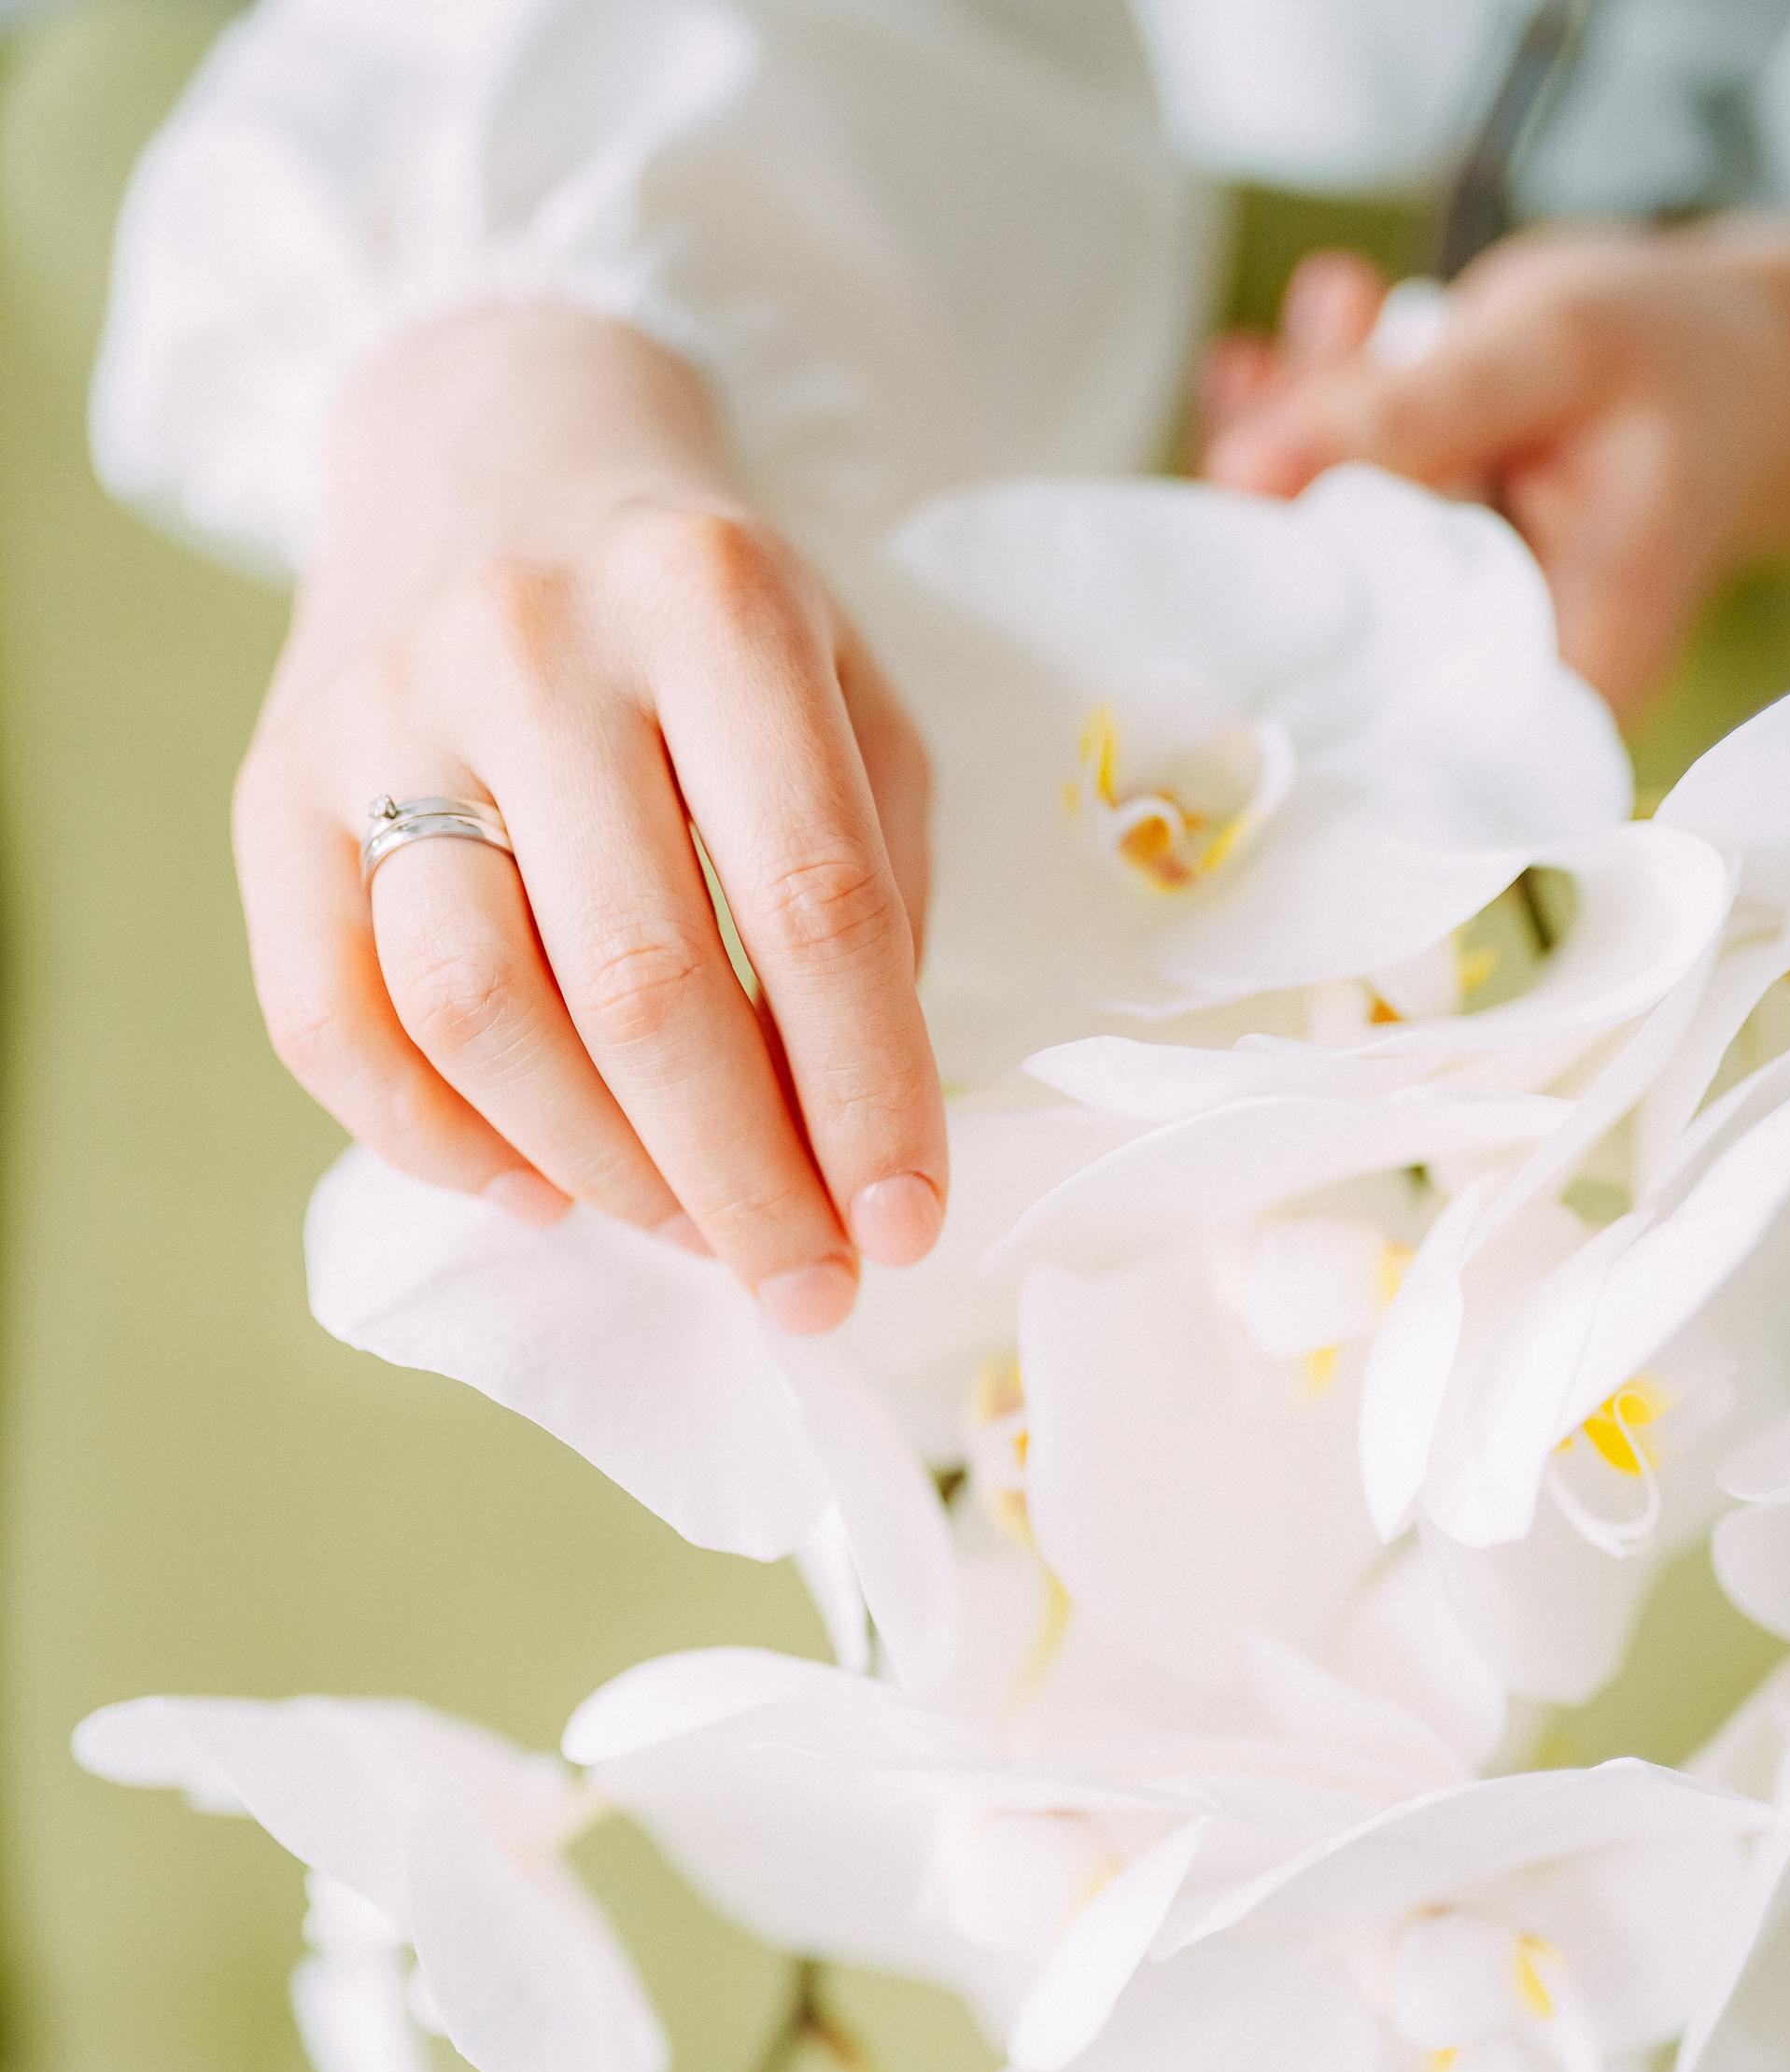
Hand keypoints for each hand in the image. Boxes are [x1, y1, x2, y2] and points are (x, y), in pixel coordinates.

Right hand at [234, 304, 943, 1333]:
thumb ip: (873, 889)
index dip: (866, 1097)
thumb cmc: (700, 619)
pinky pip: (327, 1019)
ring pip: (477, 1014)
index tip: (901, 1231)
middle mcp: (533, 645)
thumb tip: (852, 1135)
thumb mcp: (844, 694)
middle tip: (801, 1285)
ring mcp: (380, 712)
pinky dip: (432, 1142)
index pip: (811, 903)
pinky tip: (532, 1188)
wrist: (491, 450)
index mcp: (713, 607)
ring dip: (597, 1172)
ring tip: (682, 1230)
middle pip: (643, 986)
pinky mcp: (271, 786)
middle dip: (740, 1182)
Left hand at [1202, 223, 1789, 718]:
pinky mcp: (1421, 582)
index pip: (1382, 719)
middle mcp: (1490, 693)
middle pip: (1334, 637)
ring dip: (1297, 435)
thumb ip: (1414, 414)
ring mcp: (1449, 641)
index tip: (1229, 523)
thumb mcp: (1557, 358)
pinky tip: (1332, 330)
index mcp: (1554, 692)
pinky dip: (1319, 424)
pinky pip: (1337, 520)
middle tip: (1268, 374)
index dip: (1287, 637)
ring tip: (1335, 316)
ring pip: (1323, 565)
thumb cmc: (1688, 368)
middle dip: (1283, 499)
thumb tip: (1243, 464)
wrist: (1750, 367)